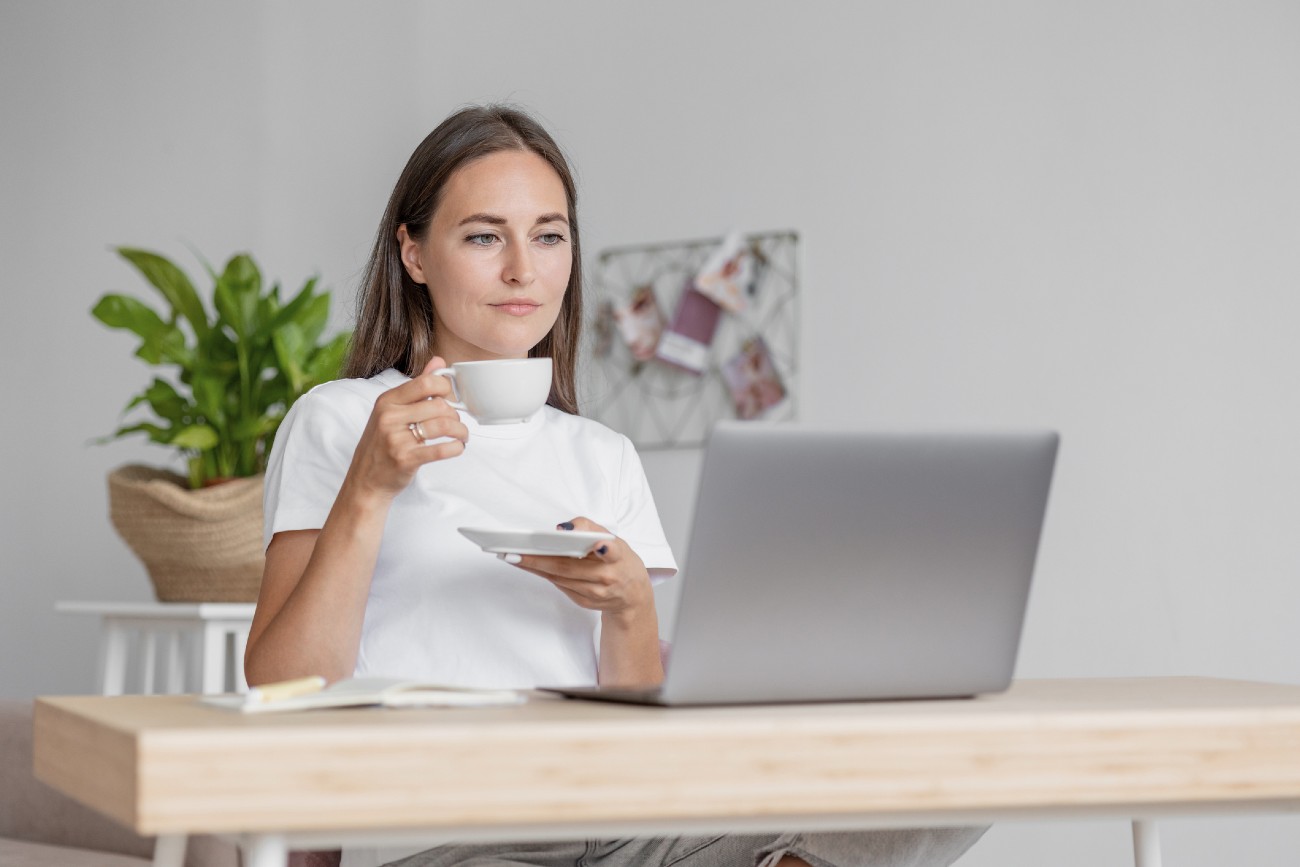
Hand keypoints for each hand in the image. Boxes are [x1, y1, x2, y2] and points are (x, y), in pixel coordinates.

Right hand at [343, 357, 468, 500]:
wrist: (365, 481)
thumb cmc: (381, 445)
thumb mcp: (392, 411)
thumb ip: (417, 387)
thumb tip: (439, 362)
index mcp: (387, 400)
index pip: (426, 382)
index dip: (446, 388)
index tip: (452, 398)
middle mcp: (389, 416)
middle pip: (438, 405)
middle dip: (455, 415)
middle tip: (457, 423)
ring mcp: (395, 438)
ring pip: (443, 425)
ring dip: (460, 432)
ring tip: (461, 436)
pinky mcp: (405, 459)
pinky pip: (441, 450)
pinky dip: (456, 448)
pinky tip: (457, 448)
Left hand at [504, 517, 653, 619]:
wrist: (633, 595)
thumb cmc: (620, 561)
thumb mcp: (615, 539)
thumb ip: (591, 529)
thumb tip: (561, 529)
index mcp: (618, 557)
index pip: (611, 551)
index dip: (604, 549)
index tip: (598, 544)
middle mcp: (608, 576)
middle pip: (569, 567)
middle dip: (540, 559)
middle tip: (516, 552)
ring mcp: (596, 593)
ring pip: (559, 578)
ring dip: (535, 567)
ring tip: (514, 557)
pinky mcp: (585, 602)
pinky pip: (560, 585)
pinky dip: (544, 574)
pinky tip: (529, 566)